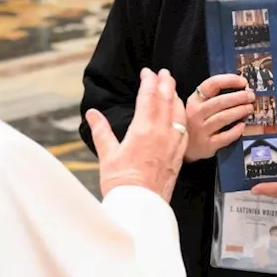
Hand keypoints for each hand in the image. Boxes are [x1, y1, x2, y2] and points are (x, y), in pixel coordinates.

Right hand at [86, 68, 187, 201]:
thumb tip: (91, 113)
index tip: (147, 72)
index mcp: (142, 129)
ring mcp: (173, 143)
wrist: (141, 205)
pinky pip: (184, 129)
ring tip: (173, 88)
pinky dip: (183, 116)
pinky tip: (181, 115)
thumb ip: (101, 130)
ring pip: (179, 112)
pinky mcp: (179, 154)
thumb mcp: (107, 154)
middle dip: (166, 83)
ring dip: (176, 97)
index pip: (148, 97)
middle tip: (164, 72)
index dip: (148, 81)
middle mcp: (161, 133)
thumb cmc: (122, 182)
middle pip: (167, 100)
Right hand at [184, 73, 253, 161]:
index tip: (243, 81)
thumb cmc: (196, 122)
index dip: (229, 80)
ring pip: (223, 117)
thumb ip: (213, 96)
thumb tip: (240, 88)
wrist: (186, 147)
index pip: (212, 84)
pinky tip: (242, 126)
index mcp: (194, 100)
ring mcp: (201, 130)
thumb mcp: (198, 106)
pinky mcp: (207, 145)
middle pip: (220, 101)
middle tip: (251, 96)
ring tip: (249, 108)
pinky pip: (225, 137)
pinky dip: (236, 130)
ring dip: (239, 111)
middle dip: (239, 97)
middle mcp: (196, 114)